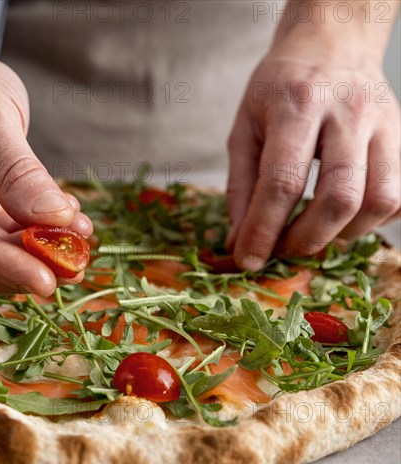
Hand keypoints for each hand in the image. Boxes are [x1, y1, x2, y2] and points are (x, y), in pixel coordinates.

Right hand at [0, 47, 91, 294]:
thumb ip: (18, 170)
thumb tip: (52, 219)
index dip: (1, 266)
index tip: (46, 281)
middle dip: (22, 270)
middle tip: (76, 267)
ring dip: (36, 259)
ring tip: (80, 239)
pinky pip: (2, 244)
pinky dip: (36, 241)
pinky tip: (68, 224)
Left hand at [226, 34, 399, 269]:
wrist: (331, 42)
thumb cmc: (279, 89)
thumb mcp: (244, 129)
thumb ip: (240, 188)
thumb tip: (239, 243)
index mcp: (296, 106)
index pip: (283, 183)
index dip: (264, 231)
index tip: (248, 261)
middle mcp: (347, 113)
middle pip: (339, 197)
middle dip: (307, 239)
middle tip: (283, 250)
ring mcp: (384, 123)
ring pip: (381, 199)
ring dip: (343, 234)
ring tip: (315, 233)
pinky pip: (400, 194)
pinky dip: (372, 220)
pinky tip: (344, 216)